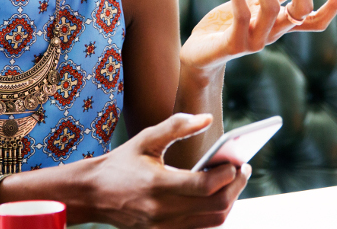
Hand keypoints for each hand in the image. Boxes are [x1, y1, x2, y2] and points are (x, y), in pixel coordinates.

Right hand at [90, 113, 249, 228]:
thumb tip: (207, 118)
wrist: (93, 194)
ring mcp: (162, 227)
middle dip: (236, 188)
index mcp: (157, 184)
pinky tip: (216, 194)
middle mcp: (161, 210)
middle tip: (243, 169)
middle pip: (215, 206)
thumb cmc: (121, 162)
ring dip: (228, 201)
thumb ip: (177, 126)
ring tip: (233, 181)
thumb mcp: (146, 139)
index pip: (204, 186)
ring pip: (211, 221)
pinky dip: (212, 213)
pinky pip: (199, 228)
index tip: (237, 161)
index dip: (227, 175)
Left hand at [181, 0, 336, 72]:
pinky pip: (242, 16)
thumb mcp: (254, 4)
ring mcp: (255, 41)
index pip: (314, 20)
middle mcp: (273, 34)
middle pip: (299, 9)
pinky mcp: (234, 44)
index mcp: (280, 25)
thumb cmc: (226, 27)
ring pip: (271, 8)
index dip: (331, 8)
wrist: (197, 56)